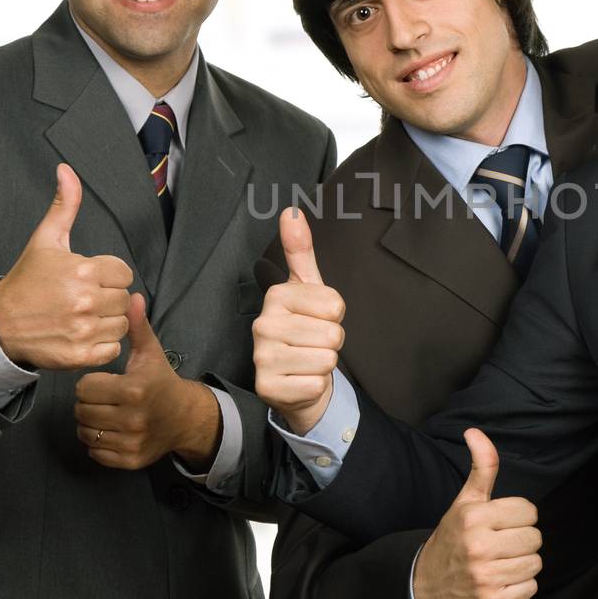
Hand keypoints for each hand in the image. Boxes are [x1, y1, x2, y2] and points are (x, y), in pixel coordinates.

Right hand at [0, 164, 135, 369]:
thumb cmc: (27, 280)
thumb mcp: (45, 240)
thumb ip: (64, 205)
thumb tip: (66, 170)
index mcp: (83, 270)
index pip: (124, 273)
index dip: (109, 276)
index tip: (89, 279)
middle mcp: (85, 300)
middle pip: (124, 300)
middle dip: (108, 298)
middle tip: (84, 299)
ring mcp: (83, 330)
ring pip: (121, 325)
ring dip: (107, 322)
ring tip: (83, 316)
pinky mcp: (80, 355)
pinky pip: (113, 350)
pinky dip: (103, 346)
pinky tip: (83, 335)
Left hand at [74, 293, 221, 469]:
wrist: (185, 417)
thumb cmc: (161, 381)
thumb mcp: (151, 352)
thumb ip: (137, 326)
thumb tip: (132, 296)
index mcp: (134, 389)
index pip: (85, 388)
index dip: (90, 383)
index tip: (103, 382)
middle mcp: (133, 418)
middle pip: (82, 411)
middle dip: (87, 403)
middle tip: (102, 398)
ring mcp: (132, 441)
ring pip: (86, 434)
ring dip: (89, 424)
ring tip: (104, 413)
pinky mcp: (131, 459)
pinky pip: (96, 453)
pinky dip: (97, 443)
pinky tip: (110, 430)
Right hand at [252, 208, 344, 434]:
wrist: (294, 382)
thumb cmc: (304, 330)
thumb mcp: (307, 289)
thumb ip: (301, 251)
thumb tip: (291, 211)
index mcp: (276, 297)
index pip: (335, 305)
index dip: (334, 317)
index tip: (316, 320)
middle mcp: (263, 324)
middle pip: (333, 333)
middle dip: (331, 343)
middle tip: (312, 344)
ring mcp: (262, 358)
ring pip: (326, 359)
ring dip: (323, 364)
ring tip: (307, 361)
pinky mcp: (268, 387)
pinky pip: (316, 383)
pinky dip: (315, 385)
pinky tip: (300, 380)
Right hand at [412, 429, 541, 598]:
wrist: (425, 584)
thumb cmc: (453, 538)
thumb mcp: (465, 500)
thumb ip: (481, 466)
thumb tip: (475, 431)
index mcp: (474, 517)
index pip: (529, 511)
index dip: (518, 517)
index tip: (500, 524)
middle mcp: (478, 547)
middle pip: (534, 538)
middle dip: (521, 540)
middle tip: (500, 545)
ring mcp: (486, 578)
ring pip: (535, 563)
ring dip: (521, 564)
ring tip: (499, 563)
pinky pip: (530, 588)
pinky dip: (519, 586)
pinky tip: (499, 581)